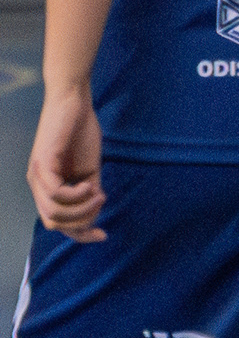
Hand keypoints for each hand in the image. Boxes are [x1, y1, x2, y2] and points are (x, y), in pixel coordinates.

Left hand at [29, 84, 101, 240]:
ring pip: (54, 213)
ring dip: (81, 209)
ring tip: (99, 193)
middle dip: (82, 222)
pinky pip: (56, 194)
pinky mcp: (42, 164)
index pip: (56, 222)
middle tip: (102, 203)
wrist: (73, 102)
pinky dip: (76, 195)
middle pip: (54, 223)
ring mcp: (37, 175)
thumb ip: (89, 191)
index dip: (79, 234)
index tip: (102, 235)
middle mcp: (36, 184)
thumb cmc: (80, 131)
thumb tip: (95, 213)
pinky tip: (90, 184)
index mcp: (46, 187)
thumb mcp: (89, 168)